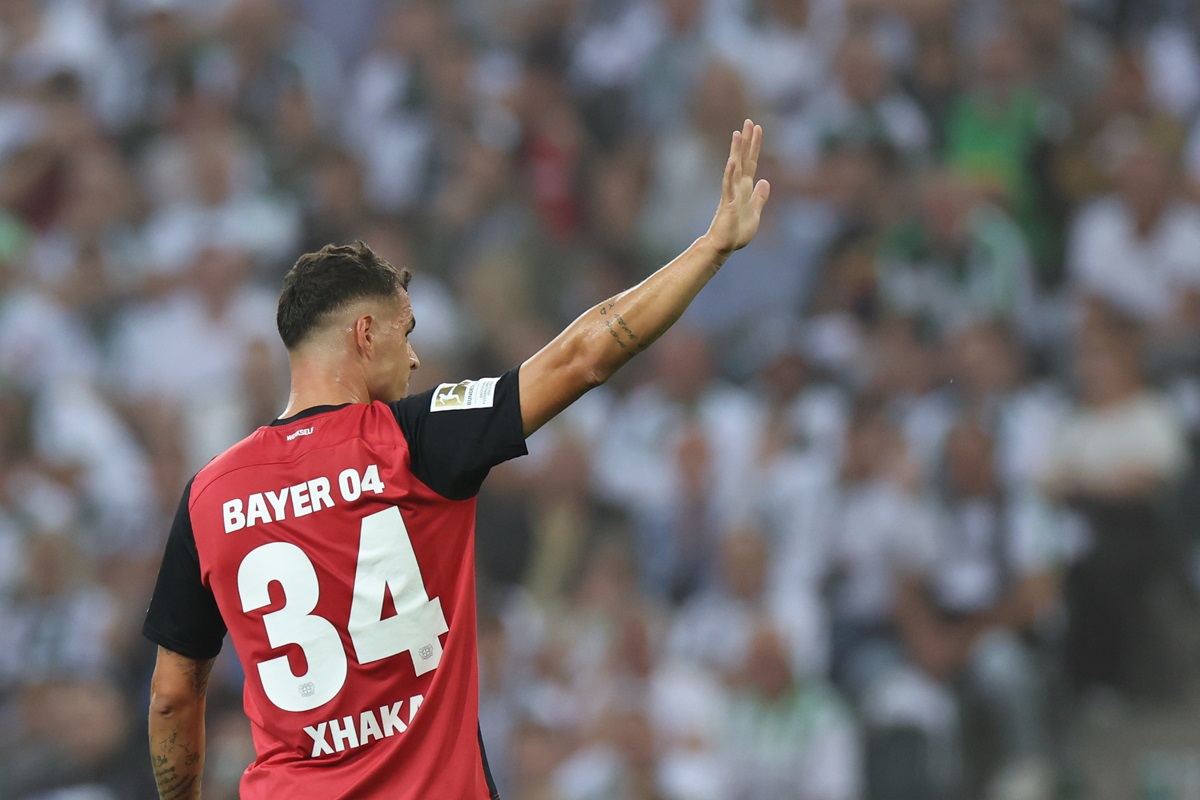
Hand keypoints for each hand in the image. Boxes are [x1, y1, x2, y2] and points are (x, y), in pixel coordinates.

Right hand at [706, 119, 770, 256]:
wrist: (725, 246)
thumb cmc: (737, 232)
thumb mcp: (756, 213)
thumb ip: (760, 197)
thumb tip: (765, 181)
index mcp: (745, 188)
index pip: (751, 162)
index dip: (754, 145)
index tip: (757, 128)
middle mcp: (738, 187)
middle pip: (743, 159)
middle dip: (747, 141)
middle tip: (749, 121)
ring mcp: (731, 193)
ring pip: (734, 168)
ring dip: (736, 151)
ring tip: (738, 134)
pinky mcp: (728, 203)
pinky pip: (728, 186)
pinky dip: (730, 173)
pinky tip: (732, 161)